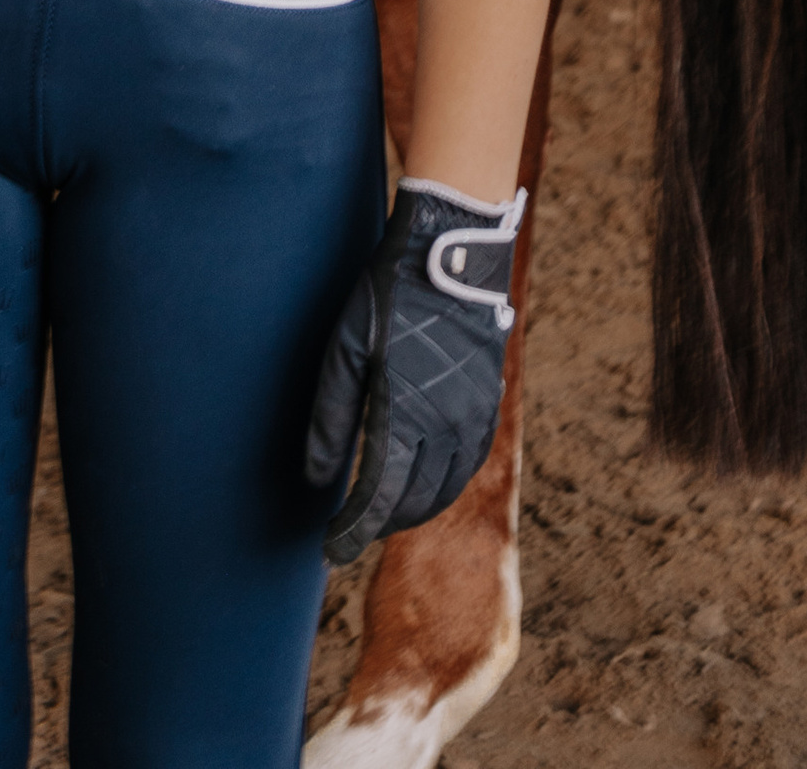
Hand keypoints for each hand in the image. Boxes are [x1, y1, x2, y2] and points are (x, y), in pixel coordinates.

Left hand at [305, 181, 523, 560]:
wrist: (450, 256)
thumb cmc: (388, 298)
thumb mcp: (346, 349)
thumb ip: (331, 417)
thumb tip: (317, 478)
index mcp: (406, 414)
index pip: (378, 496)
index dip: (353, 529)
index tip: (331, 550)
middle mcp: (447, 426)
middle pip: (413, 501)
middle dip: (380, 523)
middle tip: (350, 529)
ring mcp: (475, 418)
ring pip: (445, 489)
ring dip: (413, 508)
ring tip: (382, 512)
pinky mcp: (490, 405)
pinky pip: (467, 465)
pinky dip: (442, 484)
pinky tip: (422, 480)